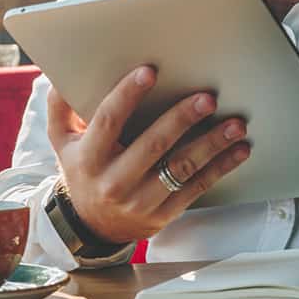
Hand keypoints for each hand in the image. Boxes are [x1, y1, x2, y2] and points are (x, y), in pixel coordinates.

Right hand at [47, 65, 250, 243]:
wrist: (91, 227)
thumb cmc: (83, 171)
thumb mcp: (62, 142)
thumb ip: (62, 108)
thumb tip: (60, 75)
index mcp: (88, 157)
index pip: (107, 121)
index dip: (127, 95)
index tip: (150, 71)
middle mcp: (114, 181)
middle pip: (152, 145)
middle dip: (182, 119)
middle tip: (207, 97)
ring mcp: (140, 201)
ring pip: (180, 169)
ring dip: (212, 144)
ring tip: (235, 124)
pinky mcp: (164, 214)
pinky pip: (197, 188)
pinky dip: (221, 167)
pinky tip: (239, 150)